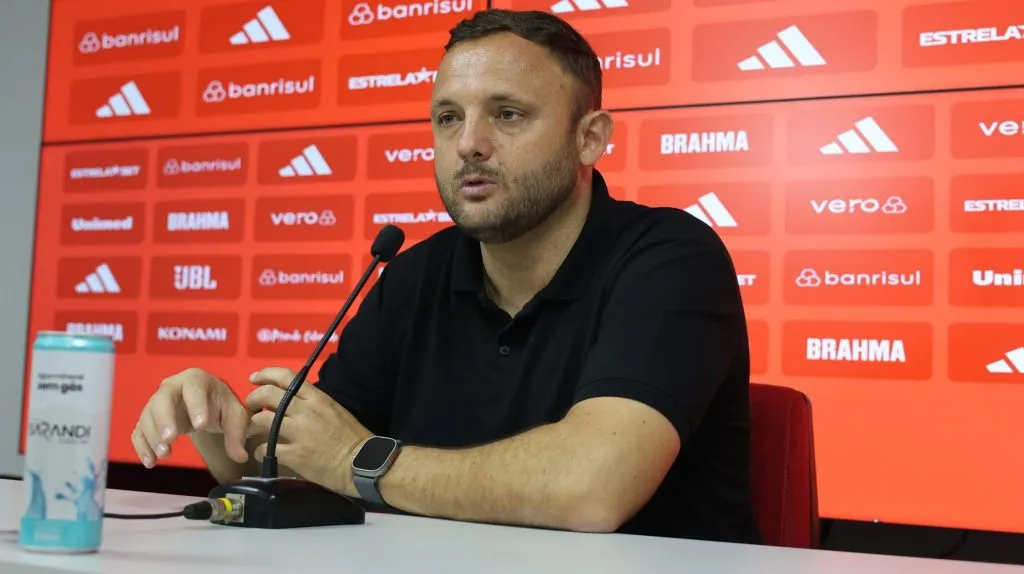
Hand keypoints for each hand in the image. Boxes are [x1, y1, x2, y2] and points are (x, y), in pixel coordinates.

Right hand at [131, 368, 250, 468]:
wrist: (205, 406)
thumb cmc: (220, 405)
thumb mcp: (235, 416)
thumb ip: (237, 434)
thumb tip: (240, 456)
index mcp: (196, 380)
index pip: (194, 389)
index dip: (196, 405)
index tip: (200, 426)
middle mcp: (172, 387)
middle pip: (163, 398)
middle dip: (165, 419)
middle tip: (171, 439)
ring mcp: (157, 402)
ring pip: (148, 415)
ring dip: (153, 436)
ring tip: (165, 454)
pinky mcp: (148, 419)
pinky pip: (139, 430)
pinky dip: (142, 446)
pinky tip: (150, 462)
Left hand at [245, 367, 371, 496]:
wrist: (363, 463)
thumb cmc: (353, 438)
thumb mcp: (335, 410)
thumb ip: (313, 404)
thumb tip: (294, 403)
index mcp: (317, 398)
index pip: (285, 376)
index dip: (265, 375)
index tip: (254, 379)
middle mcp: (305, 411)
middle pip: (267, 395)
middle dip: (252, 399)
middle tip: (250, 407)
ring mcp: (298, 433)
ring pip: (261, 420)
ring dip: (252, 425)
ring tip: (252, 431)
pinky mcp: (294, 455)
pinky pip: (265, 448)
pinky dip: (259, 450)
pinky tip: (262, 453)